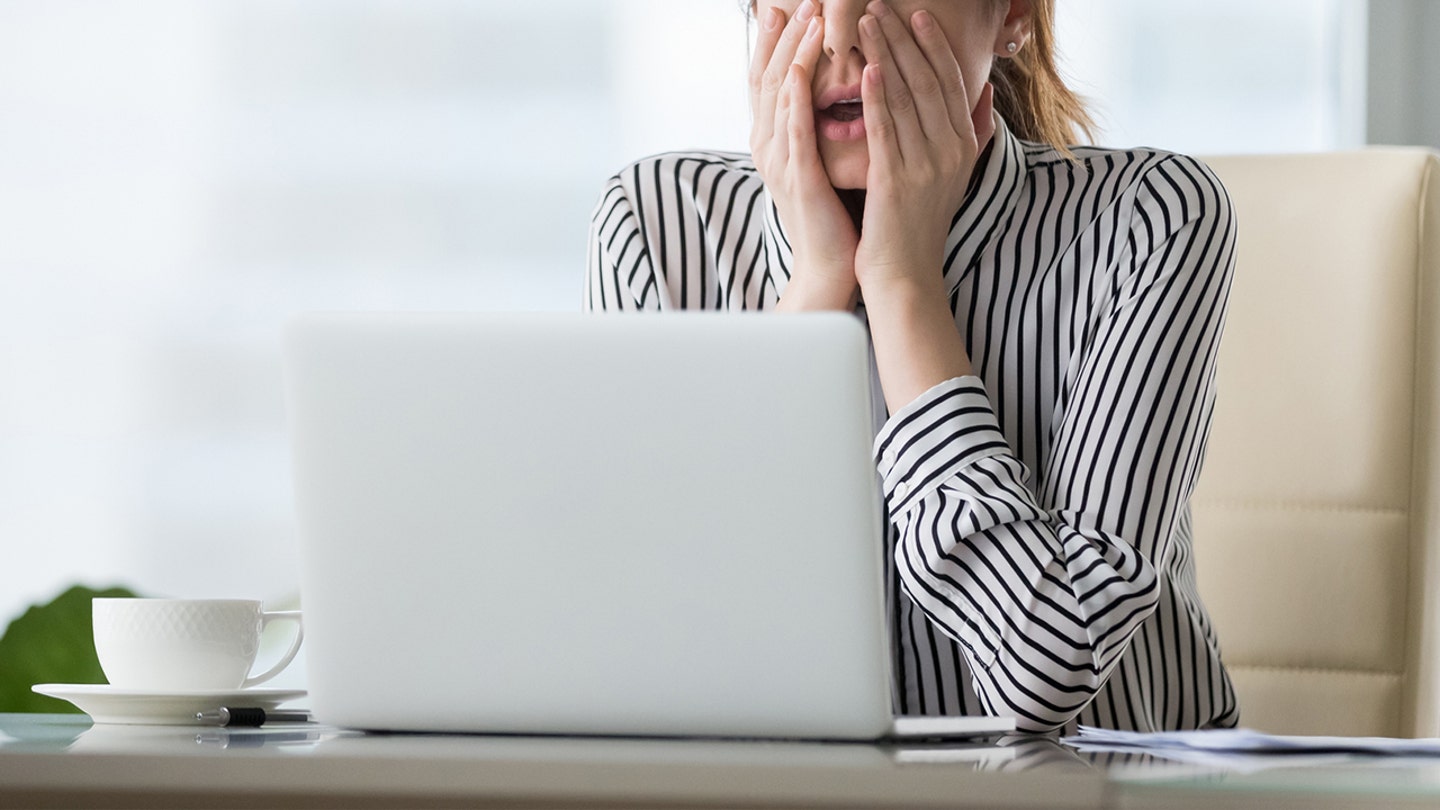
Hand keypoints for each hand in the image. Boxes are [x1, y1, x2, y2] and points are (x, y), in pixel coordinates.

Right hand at [748, 0, 859, 309]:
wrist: (834, 266)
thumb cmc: (840, 214)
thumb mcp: (830, 160)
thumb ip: (831, 124)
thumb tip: (849, 87)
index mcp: (778, 140)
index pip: (775, 79)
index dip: (781, 41)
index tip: (792, 7)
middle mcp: (770, 146)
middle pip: (770, 78)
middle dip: (785, 36)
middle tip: (800, 0)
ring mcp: (780, 162)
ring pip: (781, 96)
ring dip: (793, 54)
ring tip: (806, 19)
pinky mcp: (798, 179)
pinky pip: (795, 131)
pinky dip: (798, 98)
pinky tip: (804, 70)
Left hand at [853, 2, 995, 296]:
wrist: (905, 275)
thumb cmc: (919, 224)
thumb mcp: (955, 175)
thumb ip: (975, 132)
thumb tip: (988, 92)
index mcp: (964, 145)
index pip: (950, 82)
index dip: (933, 45)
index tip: (917, 15)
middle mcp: (950, 151)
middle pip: (927, 81)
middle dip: (905, 39)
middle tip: (882, 5)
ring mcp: (926, 166)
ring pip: (905, 98)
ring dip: (885, 55)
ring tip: (866, 23)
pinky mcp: (897, 181)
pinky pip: (887, 131)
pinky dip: (878, 99)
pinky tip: (867, 70)